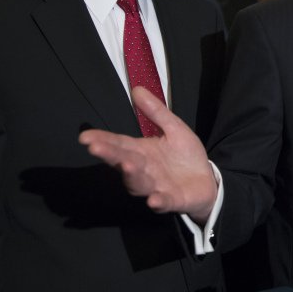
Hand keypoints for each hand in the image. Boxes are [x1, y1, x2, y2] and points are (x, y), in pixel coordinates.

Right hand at [79, 87, 217, 222]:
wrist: (207, 180)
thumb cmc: (185, 155)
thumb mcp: (174, 128)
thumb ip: (156, 112)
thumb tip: (137, 89)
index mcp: (141, 152)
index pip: (119, 144)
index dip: (102, 140)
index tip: (85, 136)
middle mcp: (143, 170)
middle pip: (123, 162)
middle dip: (110, 155)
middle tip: (96, 148)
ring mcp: (156, 187)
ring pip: (139, 183)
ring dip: (132, 175)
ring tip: (126, 164)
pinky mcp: (172, 200)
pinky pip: (163, 202)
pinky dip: (158, 202)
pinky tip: (153, 200)